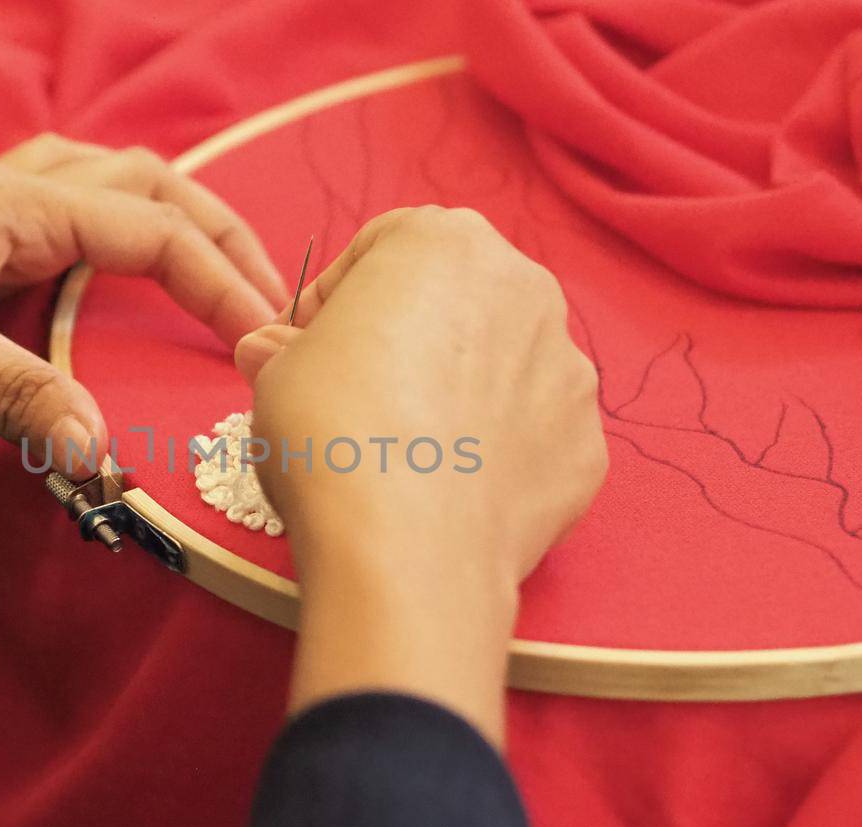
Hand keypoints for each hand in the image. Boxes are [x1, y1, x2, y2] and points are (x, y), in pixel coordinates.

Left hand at [0, 134, 283, 660]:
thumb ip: (21, 396)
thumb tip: (105, 457)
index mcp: (15, 199)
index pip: (154, 230)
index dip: (220, 283)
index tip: (264, 341)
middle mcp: (8, 197)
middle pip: (143, 186)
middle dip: (214, 233)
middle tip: (266, 291)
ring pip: (101, 196)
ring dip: (163, 225)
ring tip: (205, 275)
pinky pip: (59, 240)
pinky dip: (102, 257)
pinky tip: (104, 296)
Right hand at [234, 207, 605, 743]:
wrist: (408, 549)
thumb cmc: (333, 435)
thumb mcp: (275, 373)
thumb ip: (283, 348)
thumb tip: (273, 351)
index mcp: (445, 242)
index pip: (382, 247)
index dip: (336, 298)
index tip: (307, 344)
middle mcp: (525, 287)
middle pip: (457, 300)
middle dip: (410, 338)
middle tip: (358, 396)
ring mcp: (569, 368)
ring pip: (504, 367)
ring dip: (461, 393)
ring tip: (408, 453)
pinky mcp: (587, 444)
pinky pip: (533, 436)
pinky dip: (498, 454)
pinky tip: (451, 491)